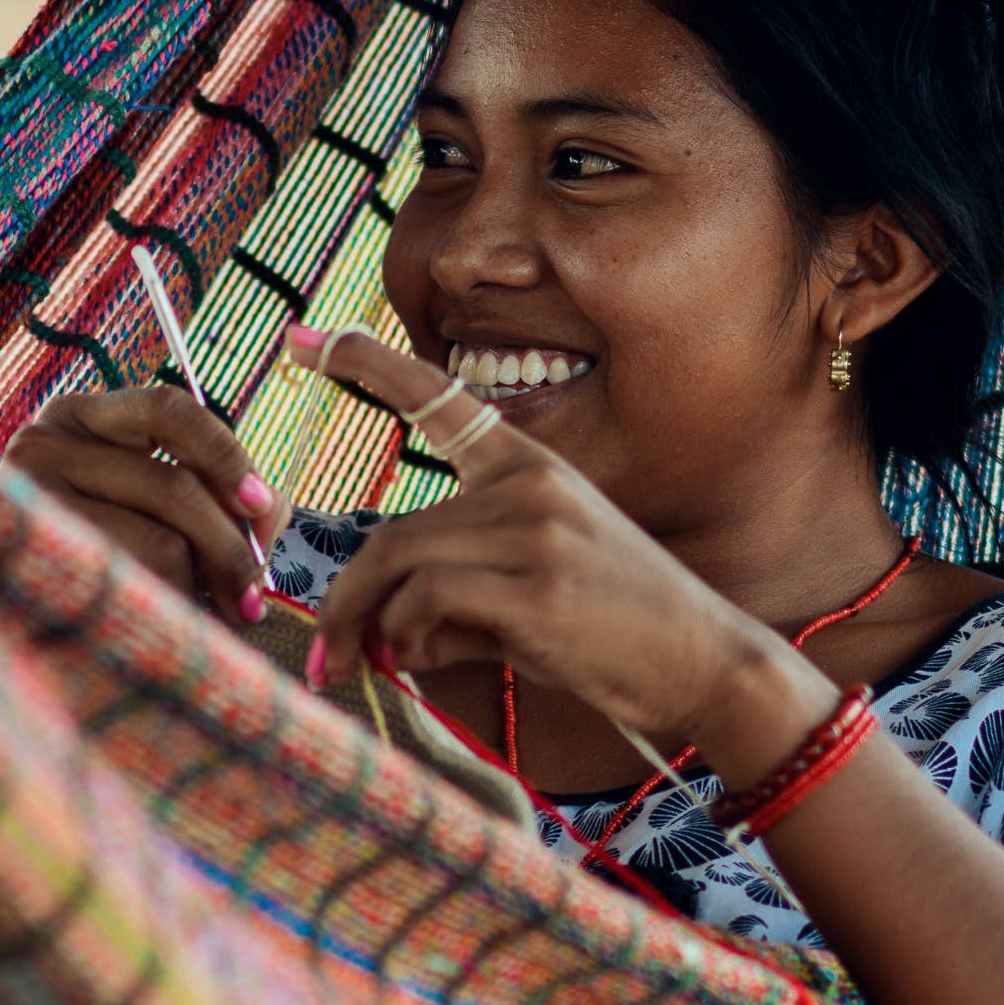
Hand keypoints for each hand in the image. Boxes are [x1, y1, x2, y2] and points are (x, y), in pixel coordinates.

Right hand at [3, 385, 282, 630]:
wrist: (6, 613)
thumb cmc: (101, 551)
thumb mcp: (156, 503)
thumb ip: (223, 496)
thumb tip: (268, 510)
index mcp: (80, 416)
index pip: (167, 408)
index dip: (226, 454)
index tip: (261, 504)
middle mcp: (43, 443)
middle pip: (174, 485)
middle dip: (232, 548)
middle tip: (254, 599)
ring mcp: (30, 501)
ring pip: (160, 542)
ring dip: (203, 588)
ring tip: (213, 618)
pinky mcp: (36, 561)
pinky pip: (134, 586)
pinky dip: (169, 609)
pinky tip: (171, 626)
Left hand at [288, 326, 829, 768]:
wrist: (705, 665)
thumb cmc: (616, 633)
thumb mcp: (531, 591)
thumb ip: (456, 595)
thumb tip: (386, 631)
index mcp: (530, 467)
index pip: (437, 395)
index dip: (361, 362)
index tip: (298, 338)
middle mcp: (529, 483)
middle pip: (392, 530)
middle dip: (347, 599)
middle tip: (326, 655)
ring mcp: (535, 531)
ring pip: (400, 561)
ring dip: (369, 624)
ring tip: (374, 665)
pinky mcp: (535, 587)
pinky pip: (426, 597)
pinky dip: (406, 635)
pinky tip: (423, 658)